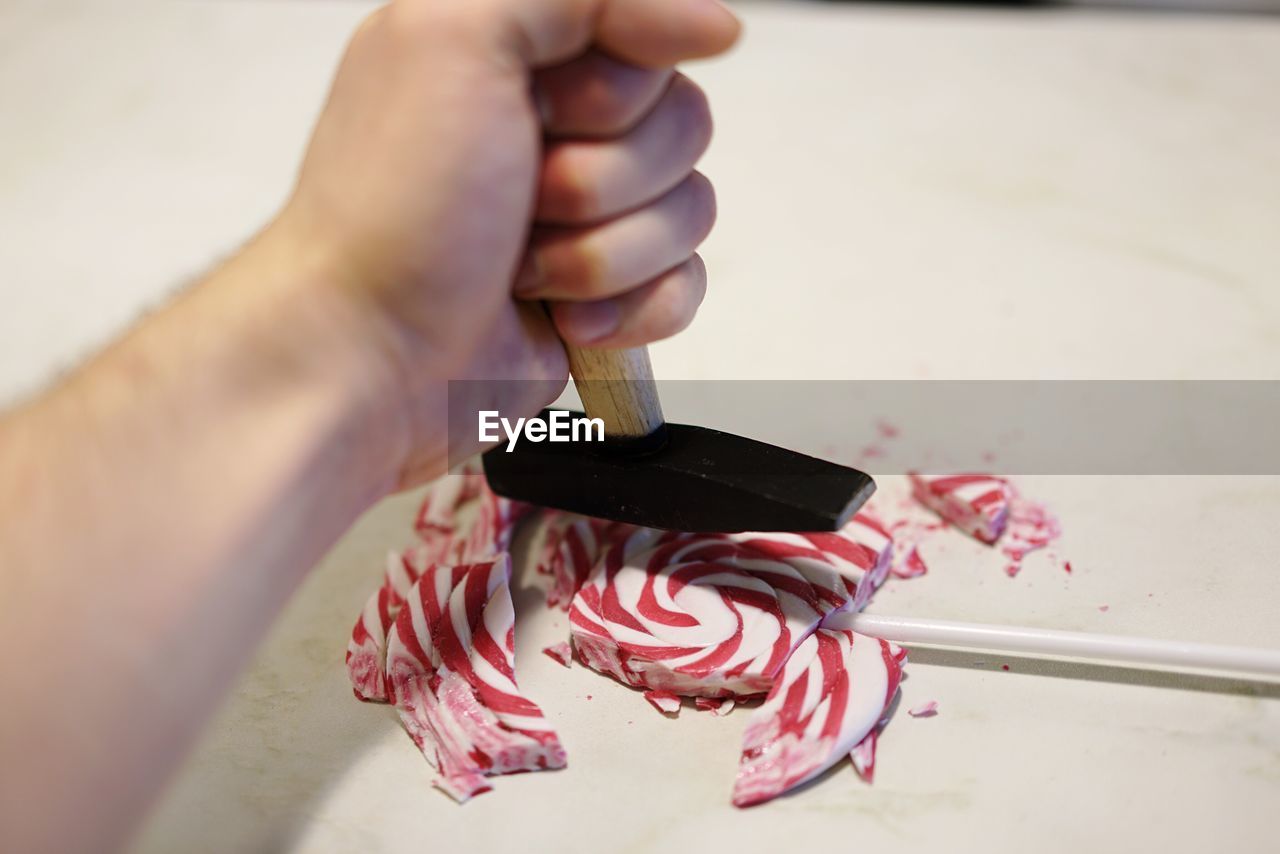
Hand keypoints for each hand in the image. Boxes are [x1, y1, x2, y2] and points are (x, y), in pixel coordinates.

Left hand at [269, 0, 739, 487]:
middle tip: (522, 199)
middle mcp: (561, 127)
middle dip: (603, 181)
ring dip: (605, 255)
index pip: (653, 39)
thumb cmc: (392, 210)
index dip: (616, 89)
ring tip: (523, 268)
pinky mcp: (606, 292)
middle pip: (685, 126)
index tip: (544, 113)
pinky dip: (632, 311)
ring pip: (690, 212)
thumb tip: (714, 20)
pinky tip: (566, 318)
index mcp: (527, 53)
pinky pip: (685, 286)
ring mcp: (588, 215)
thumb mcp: (456, 38)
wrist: (370, 356)